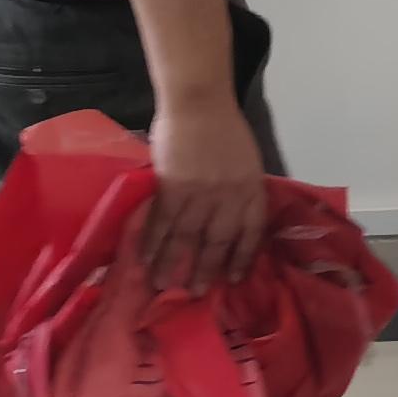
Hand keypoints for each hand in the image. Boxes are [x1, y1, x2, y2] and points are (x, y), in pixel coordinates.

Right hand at [142, 94, 270, 291]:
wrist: (199, 102)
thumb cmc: (225, 128)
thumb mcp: (246, 161)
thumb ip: (240, 191)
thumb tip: (229, 222)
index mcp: (252, 188)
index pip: (252, 232)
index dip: (243, 258)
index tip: (234, 279)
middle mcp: (229, 196)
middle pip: (218, 242)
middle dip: (206, 270)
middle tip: (196, 293)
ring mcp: (200, 194)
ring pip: (186, 239)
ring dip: (173, 265)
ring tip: (164, 287)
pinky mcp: (172, 188)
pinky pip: (161, 224)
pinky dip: (152, 244)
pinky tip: (145, 261)